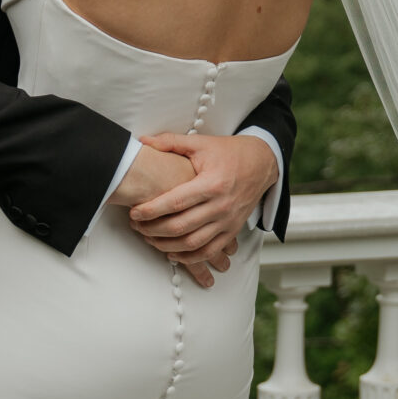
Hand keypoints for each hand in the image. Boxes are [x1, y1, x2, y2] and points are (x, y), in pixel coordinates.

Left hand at [109, 142, 227, 288]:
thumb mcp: (201, 143)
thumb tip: (143, 141)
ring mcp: (228, 221)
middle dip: (153, 229)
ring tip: (149, 238)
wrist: (263, 163)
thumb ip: (170, 142)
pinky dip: (189, 257)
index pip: (175, 203)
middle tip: (136, 226)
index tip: (134, 212)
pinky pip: (209, 252)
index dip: (151, 210)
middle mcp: (221, 206)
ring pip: (192, 243)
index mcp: (211, 183)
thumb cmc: (230, 152)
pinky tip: (172, 252)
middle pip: (181, 226)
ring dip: (166, 245)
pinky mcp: (232, 231)